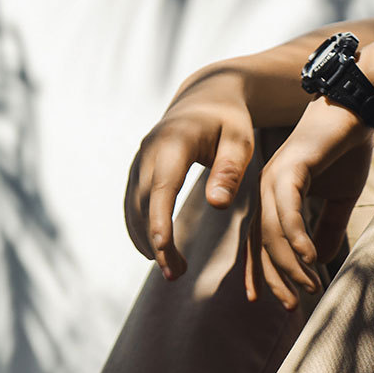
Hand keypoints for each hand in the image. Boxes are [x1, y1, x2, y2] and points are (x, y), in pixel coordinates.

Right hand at [125, 66, 255, 278]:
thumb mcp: (241, 142)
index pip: (163, 187)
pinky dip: (141, 230)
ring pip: (134, 208)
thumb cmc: (229, 122)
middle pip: (145, 204)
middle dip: (156, 242)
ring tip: (172, 271)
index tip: (163, 250)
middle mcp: (149, 152)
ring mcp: (139, 162)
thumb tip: (217, 206)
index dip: (160, 220)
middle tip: (177, 275)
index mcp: (175, 142)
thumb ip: (230, 171)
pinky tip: (155, 253)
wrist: (205, 98)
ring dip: (147, 241)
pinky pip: (133, 205)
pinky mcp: (138, 172)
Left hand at [246, 98, 373, 307]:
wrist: (357, 109)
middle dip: (276, 279)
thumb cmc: (347, 150)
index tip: (267, 303)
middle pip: (263, 244)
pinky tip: (310, 258)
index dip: (262, 274)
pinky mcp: (290, 167)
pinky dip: (296, 236)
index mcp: (274, 197)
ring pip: (274, 232)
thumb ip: (328, 228)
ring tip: (309, 286)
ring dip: (291, 264)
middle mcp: (267, 189)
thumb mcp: (339, 199)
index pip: (261, 243)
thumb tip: (323, 261)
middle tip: (293, 306)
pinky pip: (287, 209)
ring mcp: (274, 177)